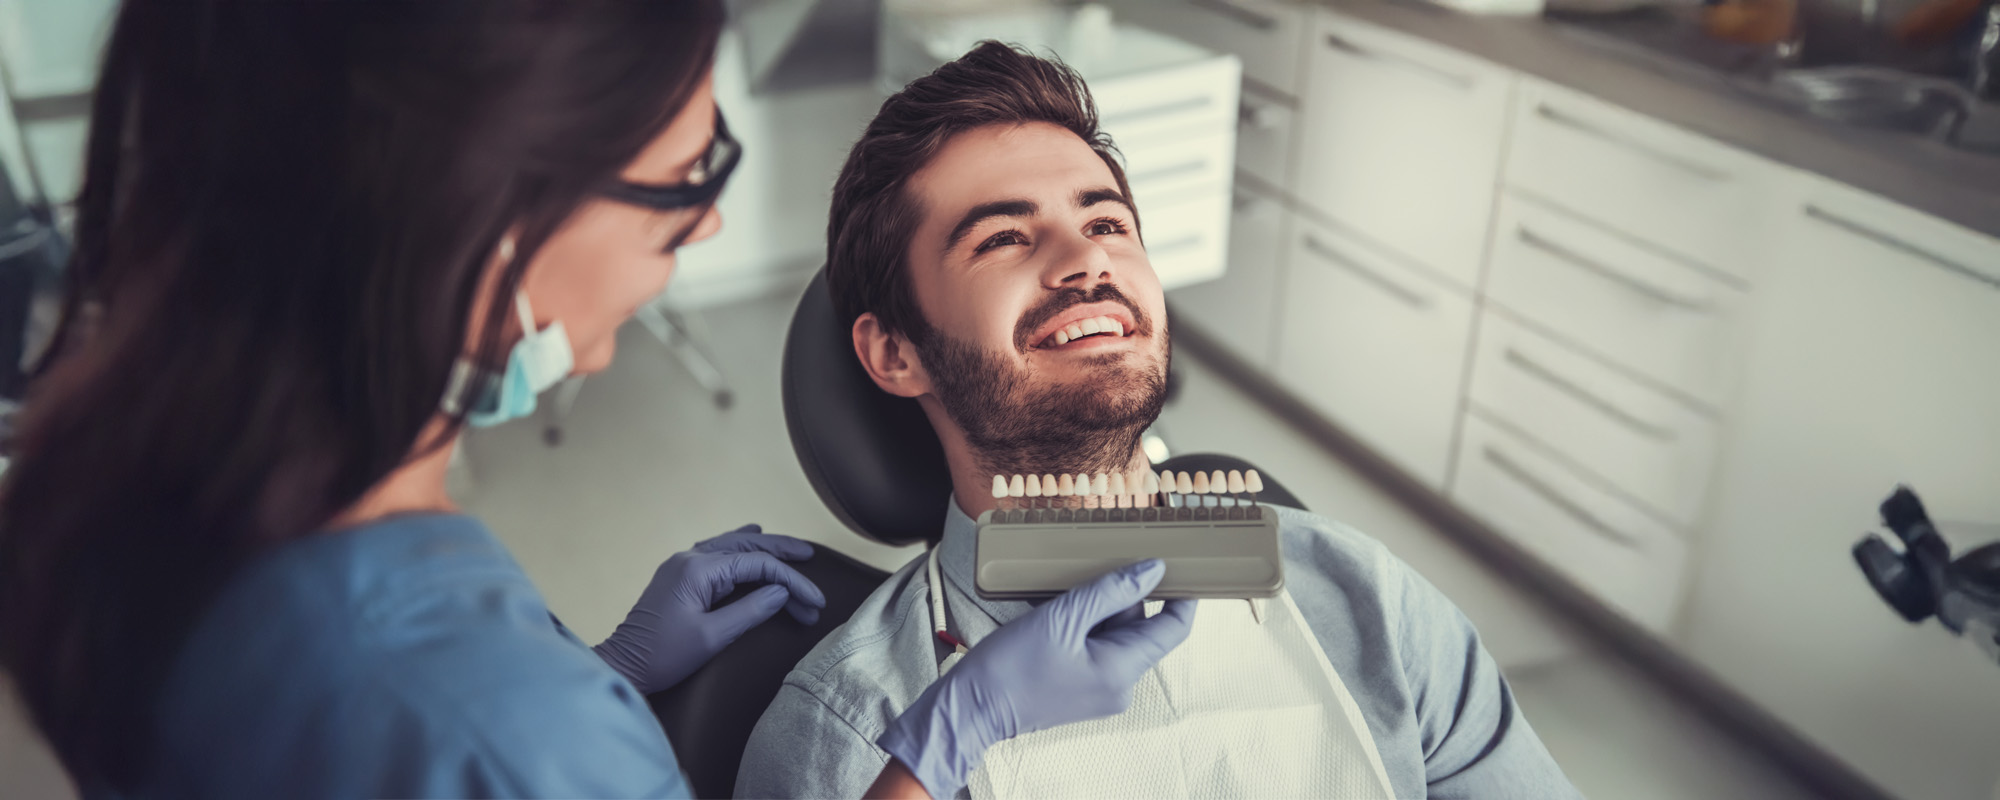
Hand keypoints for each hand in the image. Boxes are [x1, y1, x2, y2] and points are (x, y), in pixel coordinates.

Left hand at [593, 524, 825, 694]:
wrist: (624, 666)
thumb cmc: (664, 656)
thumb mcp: (713, 637)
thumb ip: (751, 610)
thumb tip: (781, 592)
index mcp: (698, 570)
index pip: (758, 565)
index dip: (791, 581)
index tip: (814, 602)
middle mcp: (690, 558)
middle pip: (746, 546)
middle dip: (782, 553)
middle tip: (812, 556)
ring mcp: (682, 564)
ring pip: (732, 545)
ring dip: (763, 548)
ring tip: (792, 548)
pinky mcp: (679, 576)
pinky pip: (717, 552)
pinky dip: (740, 548)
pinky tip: (751, 535)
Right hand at [876, 559, 1196, 798]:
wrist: (971, 707)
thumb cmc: (1011, 667)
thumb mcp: (1063, 617)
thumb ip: (1112, 591)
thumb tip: (1154, 570)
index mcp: (1122, 671)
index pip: (1174, 629)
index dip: (1182, 595)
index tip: (1180, 564)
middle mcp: (1120, 686)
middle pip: (1142, 627)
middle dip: (1123, 596)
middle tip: (1097, 567)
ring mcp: (1101, 689)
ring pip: (1117, 635)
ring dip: (1099, 609)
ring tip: (1067, 592)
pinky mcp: (1081, 688)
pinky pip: (1097, 648)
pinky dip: (1085, 625)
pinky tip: (1059, 611)